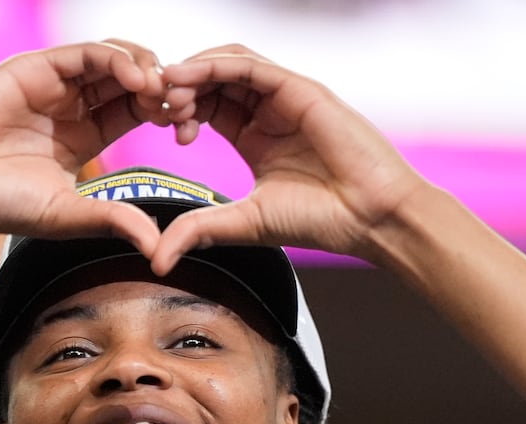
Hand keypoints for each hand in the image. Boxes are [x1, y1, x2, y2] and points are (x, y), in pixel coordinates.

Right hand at [0, 40, 194, 256]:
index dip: (166, 113)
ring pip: (113, 58)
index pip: (137, 110)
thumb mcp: (67, 215)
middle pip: (132, 79)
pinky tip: (136, 81)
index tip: (187, 131)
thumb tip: (158, 247)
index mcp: (86, 134)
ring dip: (145, 69)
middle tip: (185, 106)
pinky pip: (84, 52)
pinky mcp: (34, 67)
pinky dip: (115, 60)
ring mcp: (54, 82)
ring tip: (163, 91)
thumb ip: (112, 220)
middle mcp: (73, 104)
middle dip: (164, 87)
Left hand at [153, 46, 425, 270]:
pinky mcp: (300, 89)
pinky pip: (251, 66)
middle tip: (157, 105)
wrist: (368, 217)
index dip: (179, 110)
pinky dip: (216, 65)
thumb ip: (200, 229)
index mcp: (254, 137)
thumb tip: (158, 258)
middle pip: (213, 80)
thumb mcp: (244, 222)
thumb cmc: (319, 220)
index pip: (207, 106)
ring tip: (169, 89)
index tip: (160, 128)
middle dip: (180, 88)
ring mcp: (285, 97)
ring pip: (229, 64)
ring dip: (193, 71)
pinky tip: (190, 76)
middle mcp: (268, 111)